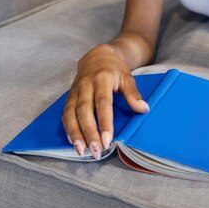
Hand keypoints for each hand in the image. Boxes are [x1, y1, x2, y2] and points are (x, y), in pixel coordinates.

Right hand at [62, 43, 148, 158]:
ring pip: (71, 114)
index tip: (108, 139)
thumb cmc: (114, 69)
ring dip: (75, 133)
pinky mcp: (69, 96)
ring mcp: (75, 91)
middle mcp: (86, 85)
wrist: (96, 56)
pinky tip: (72, 141)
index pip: (103, 103)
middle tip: (96, 150)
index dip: (104, 122)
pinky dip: (68, 128)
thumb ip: (133, 93)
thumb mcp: (127, 76)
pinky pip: (65, 113)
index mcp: (102, 78)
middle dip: (89, 133)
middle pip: (84, 111)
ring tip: (81, 151)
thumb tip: (144, 109)